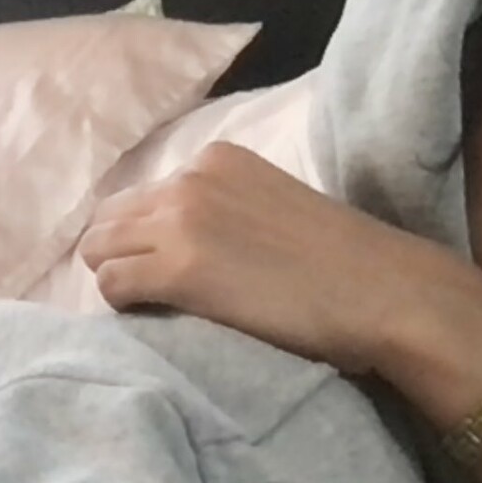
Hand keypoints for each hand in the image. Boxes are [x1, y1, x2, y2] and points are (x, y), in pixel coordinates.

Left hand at [77, 142, 472, 373]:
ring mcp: (180, 220)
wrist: (382, 292)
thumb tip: (184, 247)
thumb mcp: (272, 208)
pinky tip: (156, 324)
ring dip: (117, 283)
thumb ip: (225, 212)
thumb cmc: (342, 264)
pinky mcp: (178, 268)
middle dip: (118, 258)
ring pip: (99, 251)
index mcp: (215, 159)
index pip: (141, 197)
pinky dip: (123, 309)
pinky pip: (111, 287)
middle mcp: (190, 179)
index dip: (141, 239)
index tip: (161, 272)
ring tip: (153, 314)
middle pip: (108, 220)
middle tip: (147, 299)